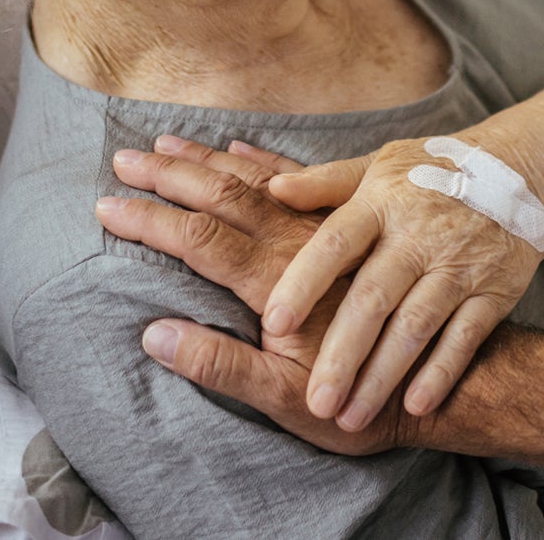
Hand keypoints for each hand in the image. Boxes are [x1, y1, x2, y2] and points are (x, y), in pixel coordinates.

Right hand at [94, 137, 410, 454]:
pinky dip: (259, 161)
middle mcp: (298, 242)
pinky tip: (238, 146)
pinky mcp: (345, 227)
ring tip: (164, 143)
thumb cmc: (356, 399)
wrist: (438, 377)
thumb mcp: (284, 401)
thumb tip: (154, 334)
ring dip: (205, 159)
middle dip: (168, 176)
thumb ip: (220, 366)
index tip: (105, 205)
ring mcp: (322, 229)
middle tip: (122, 160)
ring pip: (255, 180)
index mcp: (277, 281)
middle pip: (222, 195)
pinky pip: (296, 179)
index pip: (198, 237)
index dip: (148, 219)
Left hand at [260, 136, 543, 427]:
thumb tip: (272, 190)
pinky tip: (415, 406)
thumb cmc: (431, 172)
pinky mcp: (494, 290)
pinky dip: (441, 372)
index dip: (304, 282)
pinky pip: (465, 337)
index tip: (273, 324)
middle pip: (374, 298)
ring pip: (415, 326)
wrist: (520, 171)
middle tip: (315, 402)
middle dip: (342, 354)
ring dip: (383, 376)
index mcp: (382, 202)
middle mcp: (419, 235)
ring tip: (351, 417)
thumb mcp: (379, 166)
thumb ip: (325, 183)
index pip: (336, 243)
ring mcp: (459, 265)